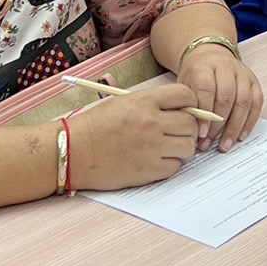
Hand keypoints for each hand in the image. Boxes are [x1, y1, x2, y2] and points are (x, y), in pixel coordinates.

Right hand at [68, 83, 199, 190]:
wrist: (75, 151)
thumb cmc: (98, 126)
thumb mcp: (125, 102)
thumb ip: (154, 103)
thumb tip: (183, 109)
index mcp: (145, 101)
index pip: (185, 95)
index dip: (191, 102)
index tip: (188, 109)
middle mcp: (151, 122)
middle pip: (191, 123)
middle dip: (189, 128)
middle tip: (180, 132)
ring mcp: (151, 147)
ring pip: (188, 147)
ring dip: (183, 148)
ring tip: (171, 148)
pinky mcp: (148, 170)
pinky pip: (175, 167)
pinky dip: (171, 164)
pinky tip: (159, 160)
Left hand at [178, 46, 263, 153]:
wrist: (210, 56)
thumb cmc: (195, 75)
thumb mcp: (184, 84)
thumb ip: (187, 103)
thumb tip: (189, 130)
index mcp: (205, 65)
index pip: (206, 89)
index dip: (204, 113)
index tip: (201, 134)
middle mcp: (226, 66)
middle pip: (226, 97)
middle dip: (218, 124)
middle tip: (210, 144)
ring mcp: (243, 73)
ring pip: (244, 101)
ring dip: (235, 127)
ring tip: (225, 145)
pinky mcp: (254, 81)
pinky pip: (257, 102)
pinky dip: (250, 121)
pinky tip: (241, 136)